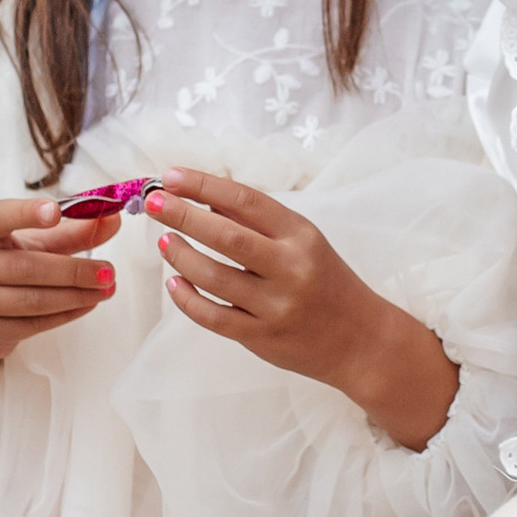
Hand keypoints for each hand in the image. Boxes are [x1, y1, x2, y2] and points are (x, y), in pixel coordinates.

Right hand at [0, 196, 118, 400]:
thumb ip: (69, 232)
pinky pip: (34, 324)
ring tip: (106, 288)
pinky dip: (67, 314)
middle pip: (25, 267)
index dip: (25, 213)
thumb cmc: (1, 270)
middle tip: (107, 270)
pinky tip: (88, 304)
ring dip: (77, 295)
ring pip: (33, 300)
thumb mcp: (29, 245)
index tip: (57, 211)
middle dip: (73, 270)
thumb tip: (112, 218)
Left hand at [149, 169, 455, 446]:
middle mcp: (290, 268)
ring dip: (182, 257)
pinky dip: (187, 299)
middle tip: (154, 204)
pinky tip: (175, 283)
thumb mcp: (304, 242)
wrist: (361, 341)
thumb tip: (205, 199)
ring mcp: (276, 305)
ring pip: (214, 277)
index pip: (246, 201)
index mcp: (301, 236)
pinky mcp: (262, 337)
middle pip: (227, 236)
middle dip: (183, 216)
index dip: (204, 185)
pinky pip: (213, 316)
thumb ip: (259, 223)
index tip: (171, 176)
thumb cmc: (327, 283)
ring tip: (166, 242)